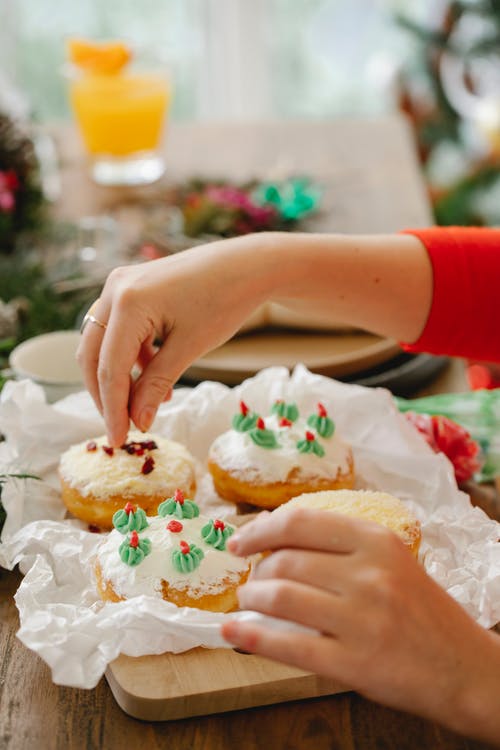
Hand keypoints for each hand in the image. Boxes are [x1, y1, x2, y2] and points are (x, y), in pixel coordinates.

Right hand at [77, 235, 269, 445]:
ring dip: (117, 377)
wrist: (247, 266)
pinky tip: (152, 378)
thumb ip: (157, 385)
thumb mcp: (189, 349)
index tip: (118, 440)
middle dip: (106, 395)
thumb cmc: (224, 302)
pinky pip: (117, 330)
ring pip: (101, 343)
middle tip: (122, 428)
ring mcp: (120, 285)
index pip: (109, 368)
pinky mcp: (131, 288)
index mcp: (129, 303)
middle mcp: (115, 289)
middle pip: (93, 355)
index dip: (112, 409)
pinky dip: (129, 357)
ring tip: (142, 406)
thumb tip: (137, 422)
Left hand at [222, 508, 499, 739]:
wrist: (465, 668)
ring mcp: (361, 620)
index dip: (260, 529)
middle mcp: (368, 575)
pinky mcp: (353, 663)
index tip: (240, 541)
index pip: (300, 523)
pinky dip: (252, 638)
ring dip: (250, 600)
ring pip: (279, 598)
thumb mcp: (392, 562)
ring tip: (246, 604)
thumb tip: (274, 536)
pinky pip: (287, 646)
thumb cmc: (423, 611)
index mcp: (377, 541)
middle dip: (256, 571)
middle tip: (251, 582)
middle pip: (284, 561)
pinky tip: (233, 633)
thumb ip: (341, 547)